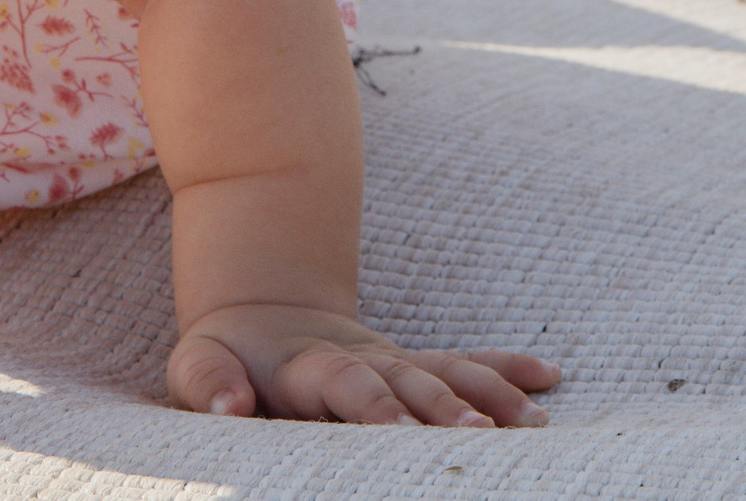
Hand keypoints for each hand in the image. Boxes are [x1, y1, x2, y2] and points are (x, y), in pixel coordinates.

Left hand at [170, 303, 559, 425]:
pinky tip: (549, 376)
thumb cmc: (223, 357)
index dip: (372, 406)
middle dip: (444, 409)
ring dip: (488, 395)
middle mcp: (361, 361)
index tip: (398, 430)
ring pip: (446, 373)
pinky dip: (504, 371)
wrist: (257, 307)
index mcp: (309, 366)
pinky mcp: (411, 368)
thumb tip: (229, 409)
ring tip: (533, 423)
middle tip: (480, 437)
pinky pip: (463, 365)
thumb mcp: (196, 366)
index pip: (347, 385)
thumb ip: (208, 385)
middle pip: (409, 382)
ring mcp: (392, 363)